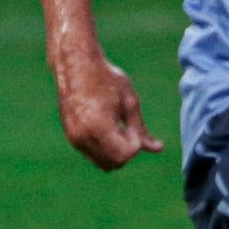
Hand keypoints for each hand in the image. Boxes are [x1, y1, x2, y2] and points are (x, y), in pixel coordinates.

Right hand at [54, 51, 163, 170]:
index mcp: (98, 126)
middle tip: (126, 126)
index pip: (124, 155)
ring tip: (116, 125)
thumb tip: (158, 149)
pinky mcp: (70, 136)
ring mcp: (74, 138)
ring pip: (103, 163)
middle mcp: (82, 136)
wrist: (76, 65)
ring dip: (115, 152)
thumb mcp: (129, 102)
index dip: (134, 144)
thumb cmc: (106, 79)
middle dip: (126, 151)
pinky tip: (107, 125)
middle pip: (114, 164)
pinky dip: (104, 148)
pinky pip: (93, 155)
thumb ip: (141, 129)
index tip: (132, 125)